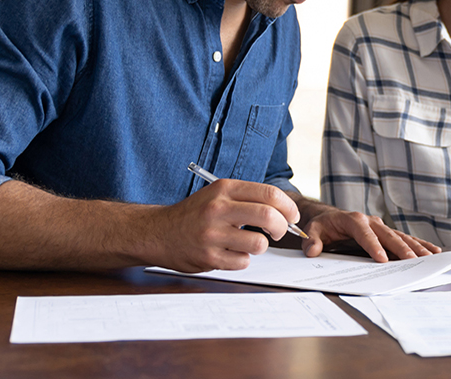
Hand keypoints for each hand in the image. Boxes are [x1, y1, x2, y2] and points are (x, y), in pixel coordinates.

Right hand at [140, 179, 300, 272]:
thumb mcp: (218, 194)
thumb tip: (285, 212)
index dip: (288, 207)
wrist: (158, 232)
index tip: (292, 216)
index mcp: (224, 189)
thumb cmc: (195, 214)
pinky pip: (242, 262)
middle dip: (282, 227)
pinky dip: (242, 260)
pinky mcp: (208, 257)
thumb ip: (248, 199)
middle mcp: (218, 209)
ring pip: (259, 244)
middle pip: (269, 217)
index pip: (270, 194)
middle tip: (278, 232)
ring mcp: (212, 234)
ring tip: (248, 243)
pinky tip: (230, 253)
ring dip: (260, 246)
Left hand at [293, 198, 440, 261]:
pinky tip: (432, 251)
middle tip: (414, 260)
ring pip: (401, 236)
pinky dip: (419, 244)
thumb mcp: (313, 230)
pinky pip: (405, 238)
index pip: (365, 234)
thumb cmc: (323, 226)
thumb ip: (313, 240)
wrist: (329, 217)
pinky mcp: (386, 233)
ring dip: (416, 247)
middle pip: (389, 236)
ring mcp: (381, 226)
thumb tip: (312, 250)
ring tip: (430, 256)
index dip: (374, 246)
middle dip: (402, 248)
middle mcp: (371, 221)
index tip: (382, 260)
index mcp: (353, 220)